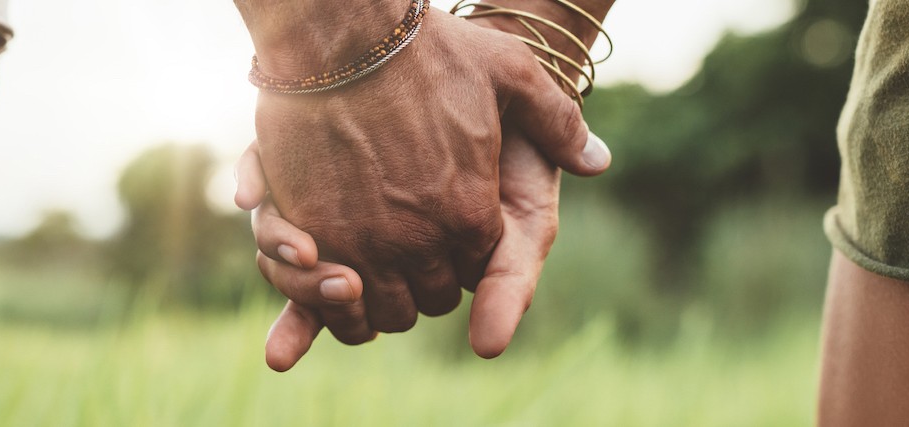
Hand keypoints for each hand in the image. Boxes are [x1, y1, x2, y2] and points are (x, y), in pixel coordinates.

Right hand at [245, 9, 605, 341]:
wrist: (342, 36)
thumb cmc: (428, 52)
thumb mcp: (511, 73)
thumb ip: (557, 122)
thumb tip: (598, 162)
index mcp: (471, 212)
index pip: (476, 272)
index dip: (464, 258)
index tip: (449, 237)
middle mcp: (420, 240)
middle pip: (427, 300)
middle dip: (423, 282)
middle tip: (410, 255)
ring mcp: (362, 242)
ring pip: (378, 309)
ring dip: (377, 298)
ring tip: (370, 270)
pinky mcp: (310, 234)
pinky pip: (323, 296)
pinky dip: (327, 295)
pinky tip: (330, 270)